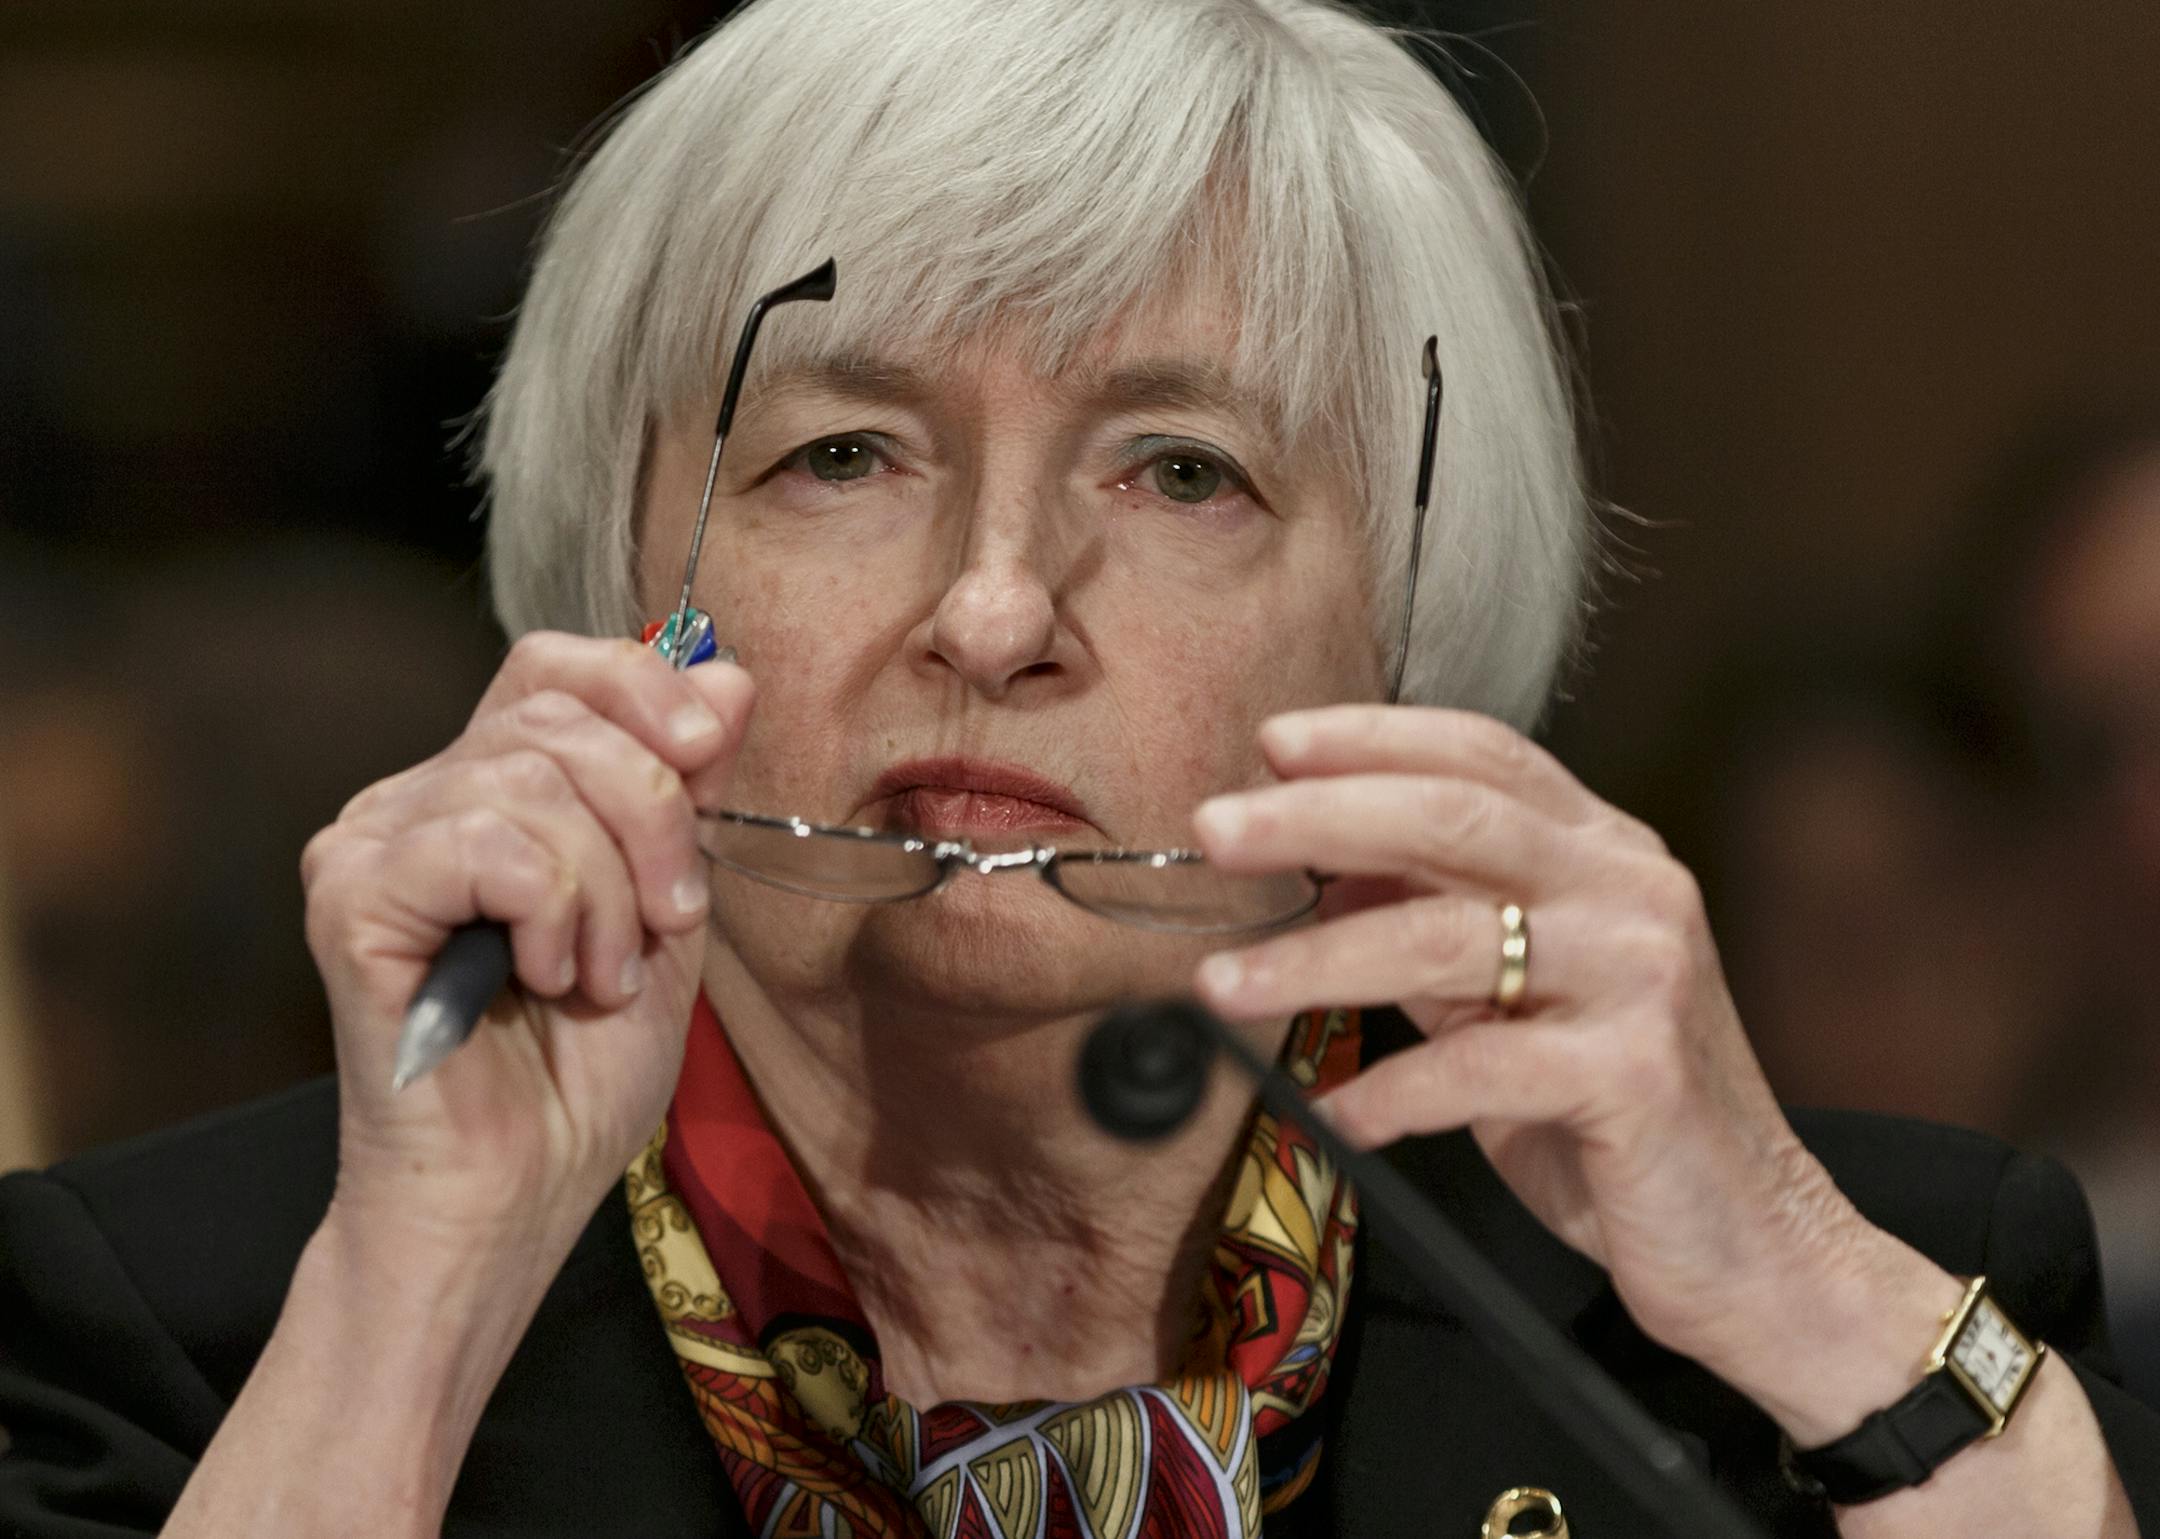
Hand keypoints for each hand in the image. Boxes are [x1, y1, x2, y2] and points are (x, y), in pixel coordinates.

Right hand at [299, 632, 752, 1265]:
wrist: (516, 1193)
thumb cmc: (582, 1070)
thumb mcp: (668, 912)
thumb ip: (687, 795)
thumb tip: (726, 675)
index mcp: (490, 789)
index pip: (553, 666)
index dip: (639, 684)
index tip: (708, 750)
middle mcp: (418, 796)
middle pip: (557, 716)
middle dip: (652, 816)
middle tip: (667, 924)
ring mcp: (372, 840)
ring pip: (529, 780)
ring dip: (606, 892)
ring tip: (596, 979)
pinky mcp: (349, 895)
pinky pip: (483, 843)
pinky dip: (549, 912)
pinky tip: (541, 978)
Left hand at [1188, 704, 1898, 1376]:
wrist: (1755, 1245)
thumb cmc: (1619, 1121)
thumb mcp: (1518, 1004)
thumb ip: (1437, 935)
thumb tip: (1324, 878)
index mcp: (1606, 855)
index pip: (1482, 753)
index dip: (1372, 736)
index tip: (1271, 741)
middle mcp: (1632, 891)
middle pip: (1454, 815)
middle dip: (1316, 815)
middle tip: (1214, 828)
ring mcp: (1642, 975)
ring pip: (1446, 937)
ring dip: (1314, 961)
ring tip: (1220, 988)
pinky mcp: (1635, 1073)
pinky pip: (1476, 1068)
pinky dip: (1387, 1092)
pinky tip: (1332, 1117)